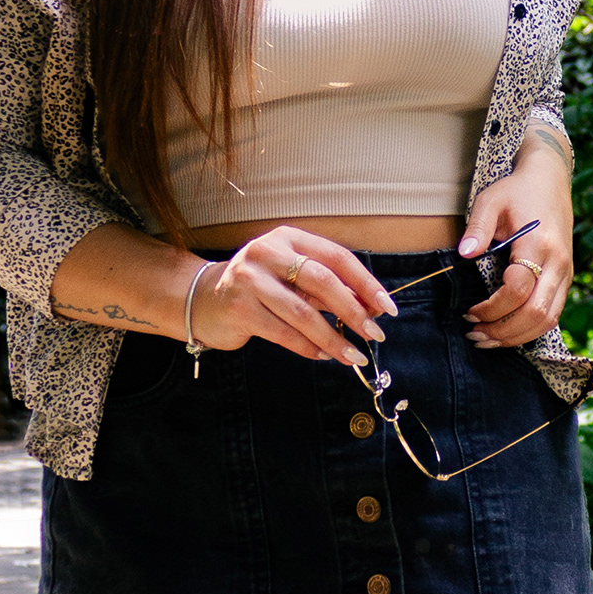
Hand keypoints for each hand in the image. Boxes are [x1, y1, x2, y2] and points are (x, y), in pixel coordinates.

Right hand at [191, 228, 395, 368]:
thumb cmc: (260, 289)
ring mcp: (250, 279)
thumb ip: (328, 288)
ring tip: (354, 355)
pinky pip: (284, 333)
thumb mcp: (293, 278)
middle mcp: (267, 252)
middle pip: (322, 281)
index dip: (365, 283)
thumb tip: (372, 309)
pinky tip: (324, 356)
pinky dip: (308, 347)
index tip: (387, 307)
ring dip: (334, 338)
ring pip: (303, 313)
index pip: (337, 257)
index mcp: (288, 238)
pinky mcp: (239, 308)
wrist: (205, 301)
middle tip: (375, 334)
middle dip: (354, 312)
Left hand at [457, 137, 573, 349]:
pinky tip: (506, 332)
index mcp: (539, 244)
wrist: (550, 181)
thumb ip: (477, 227)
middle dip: (503, 331)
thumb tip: (464, 255)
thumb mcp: (491, 199)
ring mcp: (566, 273)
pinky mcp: (566, 279)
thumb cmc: (516, 190)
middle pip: (535, 313)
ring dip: (517, 337)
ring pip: (548, 320)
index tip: (469, 311)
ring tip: (487, 340)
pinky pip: (553, 315)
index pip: (518, 289)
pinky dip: (529, 330)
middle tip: (474, 335)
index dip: (492, 308)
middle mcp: (558, 263)